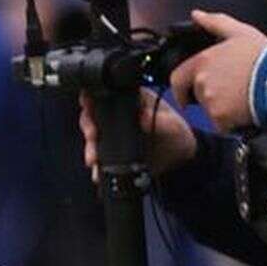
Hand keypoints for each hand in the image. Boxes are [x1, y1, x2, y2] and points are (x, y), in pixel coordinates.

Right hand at [79, 88, 195, 177]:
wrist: (178, 159)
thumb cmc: (176, 133)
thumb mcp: (172, 125)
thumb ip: (161, 121)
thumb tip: (143, 117)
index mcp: (129, 99)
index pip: (104, 93)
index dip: (91, 97)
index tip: (87, 105)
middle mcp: (115, 114)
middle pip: (92, 114)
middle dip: (88, 125)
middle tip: (92, 135)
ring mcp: (112, 133)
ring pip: (92, 136)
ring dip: (89, 146)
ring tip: (93, 159)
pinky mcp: (112, 151)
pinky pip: (99, 155)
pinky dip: (96, 164)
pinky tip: (97, 171)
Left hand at [169, 9, 266, 131]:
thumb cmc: (264, 57)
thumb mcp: (240, 33)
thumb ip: (214, 23)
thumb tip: (196, 15)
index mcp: (202, 62)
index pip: (177, 78)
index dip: (181, 88)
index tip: (186, 95)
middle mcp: (201, 82)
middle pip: (196, 95)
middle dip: (209, 97)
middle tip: (230, 93)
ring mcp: (210, 101)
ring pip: (210, 110)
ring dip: (222, 109)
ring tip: (242, 99)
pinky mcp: (221, 118)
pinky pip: (221, 125)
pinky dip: (231, 123)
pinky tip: (245, 111)